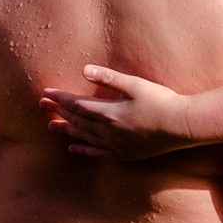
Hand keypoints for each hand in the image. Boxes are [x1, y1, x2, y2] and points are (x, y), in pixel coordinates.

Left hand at [42, 65, 194, 160]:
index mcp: (109, 112)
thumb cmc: (161, 101)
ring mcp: (115, 144)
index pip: (76, 105)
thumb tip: (84, 69)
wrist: (181, 126)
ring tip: (50, 127)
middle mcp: (108, 131)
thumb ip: (108, 78)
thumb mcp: (134, 84)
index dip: (60, 98)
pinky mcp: (124, 153)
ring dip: (66, 130)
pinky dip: (83, 150)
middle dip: (58, 112)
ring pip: (84, 137)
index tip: (46, 93)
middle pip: (76, 120)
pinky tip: (73, 148)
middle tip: (41, 105)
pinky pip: (97, 153)